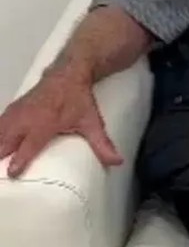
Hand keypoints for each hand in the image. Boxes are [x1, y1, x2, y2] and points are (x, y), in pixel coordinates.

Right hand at [0, 67, 122, 177]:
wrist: (69, 73)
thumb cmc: (79, 100)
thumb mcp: (92, 122)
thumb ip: (102, 144)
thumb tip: (117, 162)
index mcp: (45, 125)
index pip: (28, 146)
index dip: (19, 161)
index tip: (13, 173)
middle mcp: (27, 119)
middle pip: (5, 142)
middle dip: (1, 155)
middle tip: (0, 171)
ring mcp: (17, 112)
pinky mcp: (12, 108)